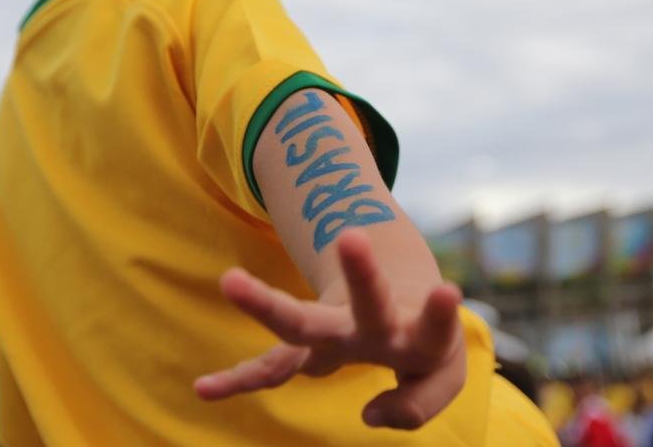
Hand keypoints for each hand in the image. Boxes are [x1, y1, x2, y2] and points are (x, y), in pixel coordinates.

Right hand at [194, 231, 465, 429]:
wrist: (404, 296)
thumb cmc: (427, 345)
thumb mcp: (443, 376)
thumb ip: (418, 406)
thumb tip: (369, 416)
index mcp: (419, 331)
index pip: (433, 331)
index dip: (440, 310)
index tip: (447, 287)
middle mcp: (374, 325)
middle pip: (368, 302)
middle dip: (363, 274)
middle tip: (350, 237)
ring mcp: (337, 332)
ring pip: (303, 322)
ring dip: (267, 304)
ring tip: (229, 281)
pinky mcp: (312, 346)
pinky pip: (270, 370)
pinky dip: (239, 381)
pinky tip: (205, 389)